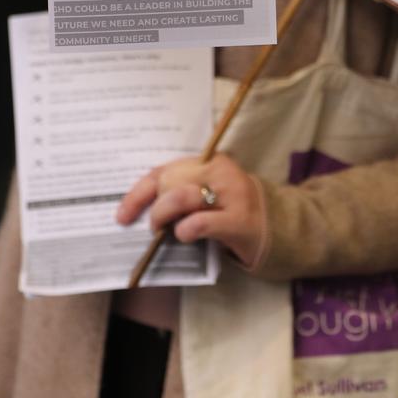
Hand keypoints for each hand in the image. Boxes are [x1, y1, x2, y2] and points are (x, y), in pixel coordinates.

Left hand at [116, 153, 264, 268]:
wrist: (275, 225)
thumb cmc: (231, 210)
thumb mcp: (208, 193)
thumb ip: (181, 192)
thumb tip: (141, 210)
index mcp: (209, 161)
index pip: (164, 170)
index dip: (138, 193)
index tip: (122, 215)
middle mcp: (220, 172)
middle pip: (169, 181)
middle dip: (154, 207)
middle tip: (154, 226)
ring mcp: (231, 194)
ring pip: (181, 197)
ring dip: (164, 217)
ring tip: (165, 232)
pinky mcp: (239, 220)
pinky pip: (202, 222)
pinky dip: (186, 230)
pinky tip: (185, 235)